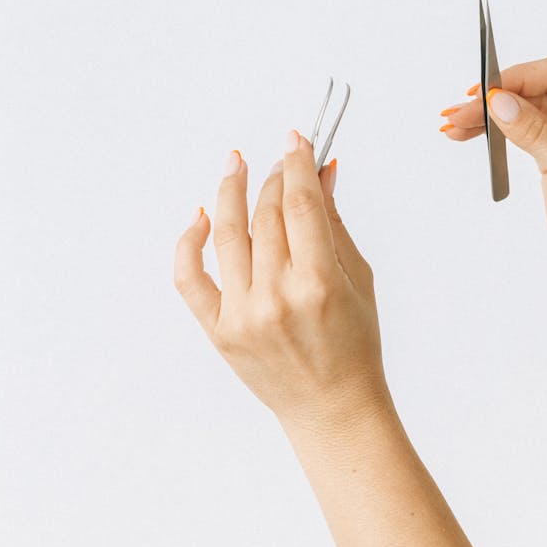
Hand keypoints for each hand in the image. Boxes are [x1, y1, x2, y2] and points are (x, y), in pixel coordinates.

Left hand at [174, 131, 388, 429]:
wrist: (332, 408)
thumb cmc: (354, 343)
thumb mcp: (358, 278)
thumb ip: (333, 221)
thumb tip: (321, 170)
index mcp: (318, 284)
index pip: (301, 204)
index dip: (297, 164)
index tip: (296, 139)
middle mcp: (276, 298)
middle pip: (266, 214)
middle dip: (273, 177)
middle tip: (280, 159)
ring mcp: (242, 315)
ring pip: (227, 233)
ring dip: (230, 191)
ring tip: (236, 164)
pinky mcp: (218, 330)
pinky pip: (190, 277)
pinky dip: (189, 241)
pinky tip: (202, 214)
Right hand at [441, 54, 546, 273]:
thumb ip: (535, 132)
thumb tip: (499, 102)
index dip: (519, 78)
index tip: (486, 93)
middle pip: (533, 89)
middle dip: (495, 99)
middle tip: (460, 113)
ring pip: (520, 109)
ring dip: (487, 116)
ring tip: (454, 124)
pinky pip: (517, 130)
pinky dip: (492, 131)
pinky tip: (468, 133)